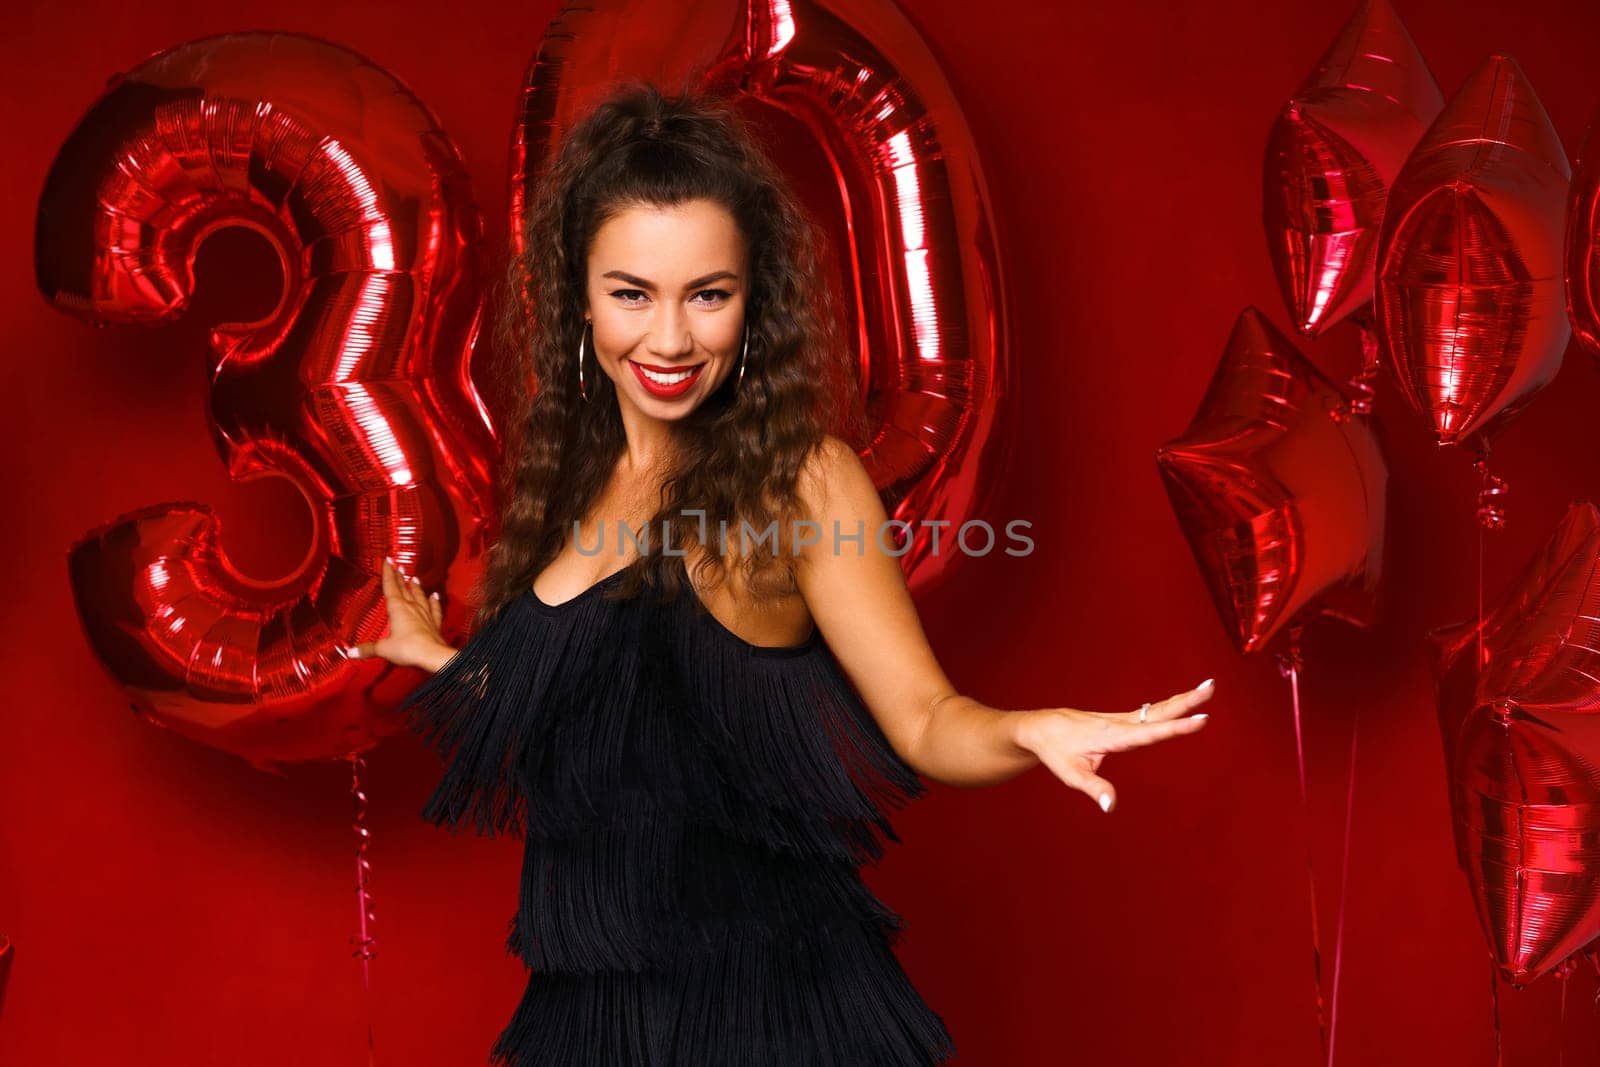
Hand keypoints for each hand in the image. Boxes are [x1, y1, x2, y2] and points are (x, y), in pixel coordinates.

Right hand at [345, 557, 451, 669]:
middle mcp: (412, 608)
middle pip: (404, 588)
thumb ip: (367, 649)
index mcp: (397, 608)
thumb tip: (350, 652)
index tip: (388, 561)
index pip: (391, 586)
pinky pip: (434, 609)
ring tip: (413, 578)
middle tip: (398, 565)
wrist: (433, 656)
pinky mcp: (434, 623)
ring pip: (419, 596)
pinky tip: (435, 596)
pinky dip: (434, 601)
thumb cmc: (408, 649)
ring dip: (416, 587)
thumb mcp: (384, 649)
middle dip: (400, 576)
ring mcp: (425, 614)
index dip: (388, 573)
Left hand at [1013, 679, 1213, 813]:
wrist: (1040, 728)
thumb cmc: (1055, 751)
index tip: (1201, 720)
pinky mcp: (1119, 720)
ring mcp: (1120, 719)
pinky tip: (1181, 703)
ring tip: (1207, 687)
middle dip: (1187, 701)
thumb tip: (1110, 806)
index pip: (1151, 732)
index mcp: (1113, 736)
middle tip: (1211, 686)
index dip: (1177, 728)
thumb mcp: (1070, 774)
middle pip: (1159, 711)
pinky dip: (1169, 706)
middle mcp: (1120, 723)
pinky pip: (1149, 712)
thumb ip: (1093, 788)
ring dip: (1183, 699)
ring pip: (1157, 708)